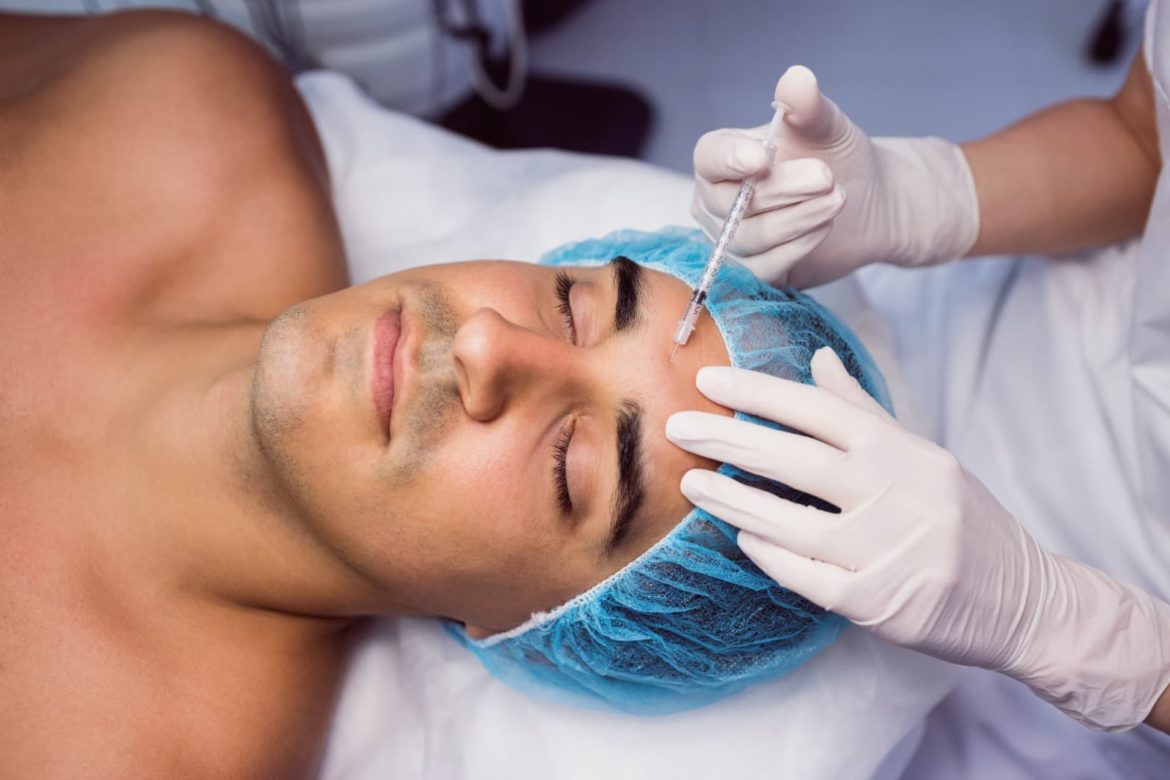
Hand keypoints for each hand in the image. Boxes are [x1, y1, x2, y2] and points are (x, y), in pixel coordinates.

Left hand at [665, 348, 1169, 729]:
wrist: (1027, 600)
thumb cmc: (963, 519)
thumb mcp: (924, 455)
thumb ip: (864, 412)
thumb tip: (817, 360)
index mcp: (904, 451)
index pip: (820, 409)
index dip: (760, 392)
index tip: (708, 379)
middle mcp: (896, 494)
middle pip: (796, 461)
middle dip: (730, 440)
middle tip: (677, 426)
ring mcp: (887, 551)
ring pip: (790, 522)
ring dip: (733, 500)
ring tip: (692, 483)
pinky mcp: (878, 602)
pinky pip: (804, 575)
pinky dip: (767, 554)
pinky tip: (739, 536)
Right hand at [691, 65, 980, 287]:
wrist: (864, 200)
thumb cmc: (834, 156)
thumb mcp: (825, 127)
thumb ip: (807, 106)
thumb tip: (797, 78)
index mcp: (721, 159)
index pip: (709, 158)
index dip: (730, 159)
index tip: (762, 156)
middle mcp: (716, 202)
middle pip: (731, 203)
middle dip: (782, 189)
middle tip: (827, 177)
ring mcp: (732, 240)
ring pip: (750, 237)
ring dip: (798, 218)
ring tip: (837, 199)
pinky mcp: (755, 271)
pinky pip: (764, 268)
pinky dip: (797, 247)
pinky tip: (824, 227)